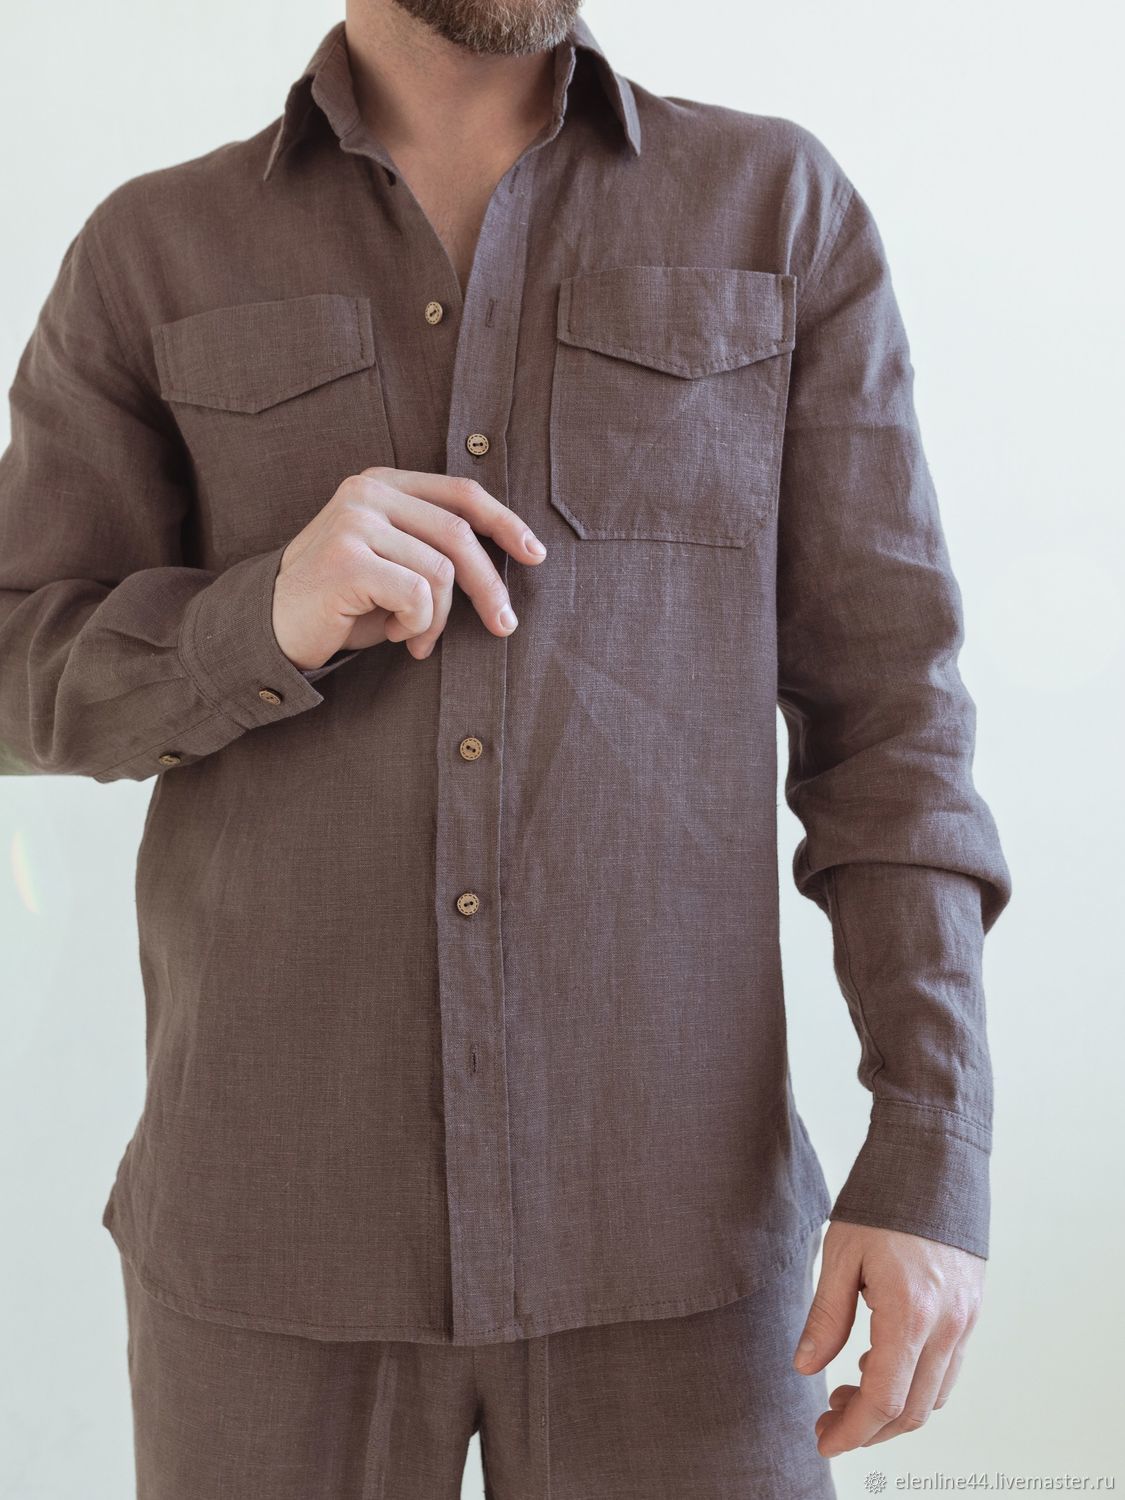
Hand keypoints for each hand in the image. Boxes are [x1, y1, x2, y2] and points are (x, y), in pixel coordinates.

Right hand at [271, 466, 547, 669]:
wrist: (271, 628)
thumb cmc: (342, 602)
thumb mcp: (393, 563)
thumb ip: (434, 546)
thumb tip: (507, 560)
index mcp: (382, 485)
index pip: (460, 493)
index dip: (505, 522)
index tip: (535, 555)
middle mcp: (366, 493)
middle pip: (459, 534)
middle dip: (489, 587)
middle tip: (503, 626)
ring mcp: (355, 522)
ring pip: (440, 572)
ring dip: (438, 619)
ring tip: (412, 637)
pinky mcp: (348, 559)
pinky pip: (416, 597)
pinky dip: (415, 627)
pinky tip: (390, 634)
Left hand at [793, 1221, 984, 1455]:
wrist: (934, 1160)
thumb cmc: (884, 1201)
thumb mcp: (841, 1255)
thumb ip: (826, 1317)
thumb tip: (806, 1368)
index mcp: (911, 1313)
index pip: (884, 1400)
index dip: (852, 1431)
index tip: (824, 1441)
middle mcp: (947, 1325)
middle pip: (914, 1411)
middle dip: (869, 1429)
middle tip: (829, 1420)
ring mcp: (965, 1319)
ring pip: (935, 1396)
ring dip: (893, 1410)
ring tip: (848, 1389)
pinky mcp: (970, 1310)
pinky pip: (947, 1369)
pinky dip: (916, 1383)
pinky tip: (881, 1363)